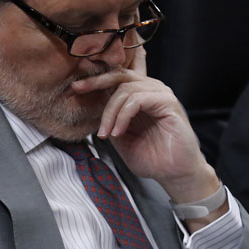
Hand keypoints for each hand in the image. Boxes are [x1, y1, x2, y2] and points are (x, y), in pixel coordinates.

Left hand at [70, 47, 219, 206]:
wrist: (174, 174)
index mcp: (139, 96)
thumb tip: (89, 108)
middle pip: (119, 74)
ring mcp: (160, 94)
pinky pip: (137, 100)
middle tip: (77, 89)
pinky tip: (118, 132)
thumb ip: (109, 120)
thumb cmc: (152, 158)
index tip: (74, 88)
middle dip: (96, 80)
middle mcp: (150, 90)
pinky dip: (123, 115)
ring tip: (106, 133)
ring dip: (110, 112)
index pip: (116, 78)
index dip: (94, 79)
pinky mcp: (168, 102)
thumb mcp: (120, 138)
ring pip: (125, 89)